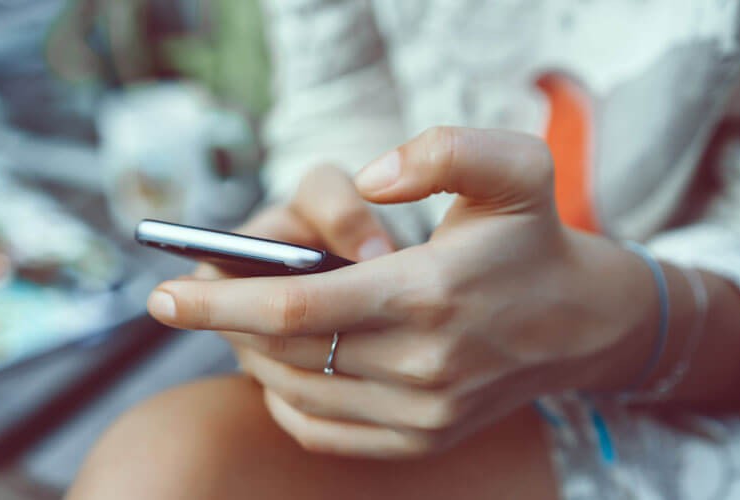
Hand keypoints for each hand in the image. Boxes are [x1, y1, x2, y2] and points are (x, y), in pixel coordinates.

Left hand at [147, 128, 658, 457]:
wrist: (579, 323)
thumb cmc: (532, 239)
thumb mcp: (514, 166)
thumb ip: (442, 150)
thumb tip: (370, 182)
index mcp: (430, 293)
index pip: (296, 308)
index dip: (218, 301)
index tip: (160, 293)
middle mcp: (424, 364)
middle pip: (286, 352)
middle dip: (224, 325)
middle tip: (196, 298)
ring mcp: (423, 412)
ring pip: (299, 392)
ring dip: (253, 358)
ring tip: (237, 324)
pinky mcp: (423, 438)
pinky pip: (325, 431)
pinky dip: (287, 401)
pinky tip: (282, 369)